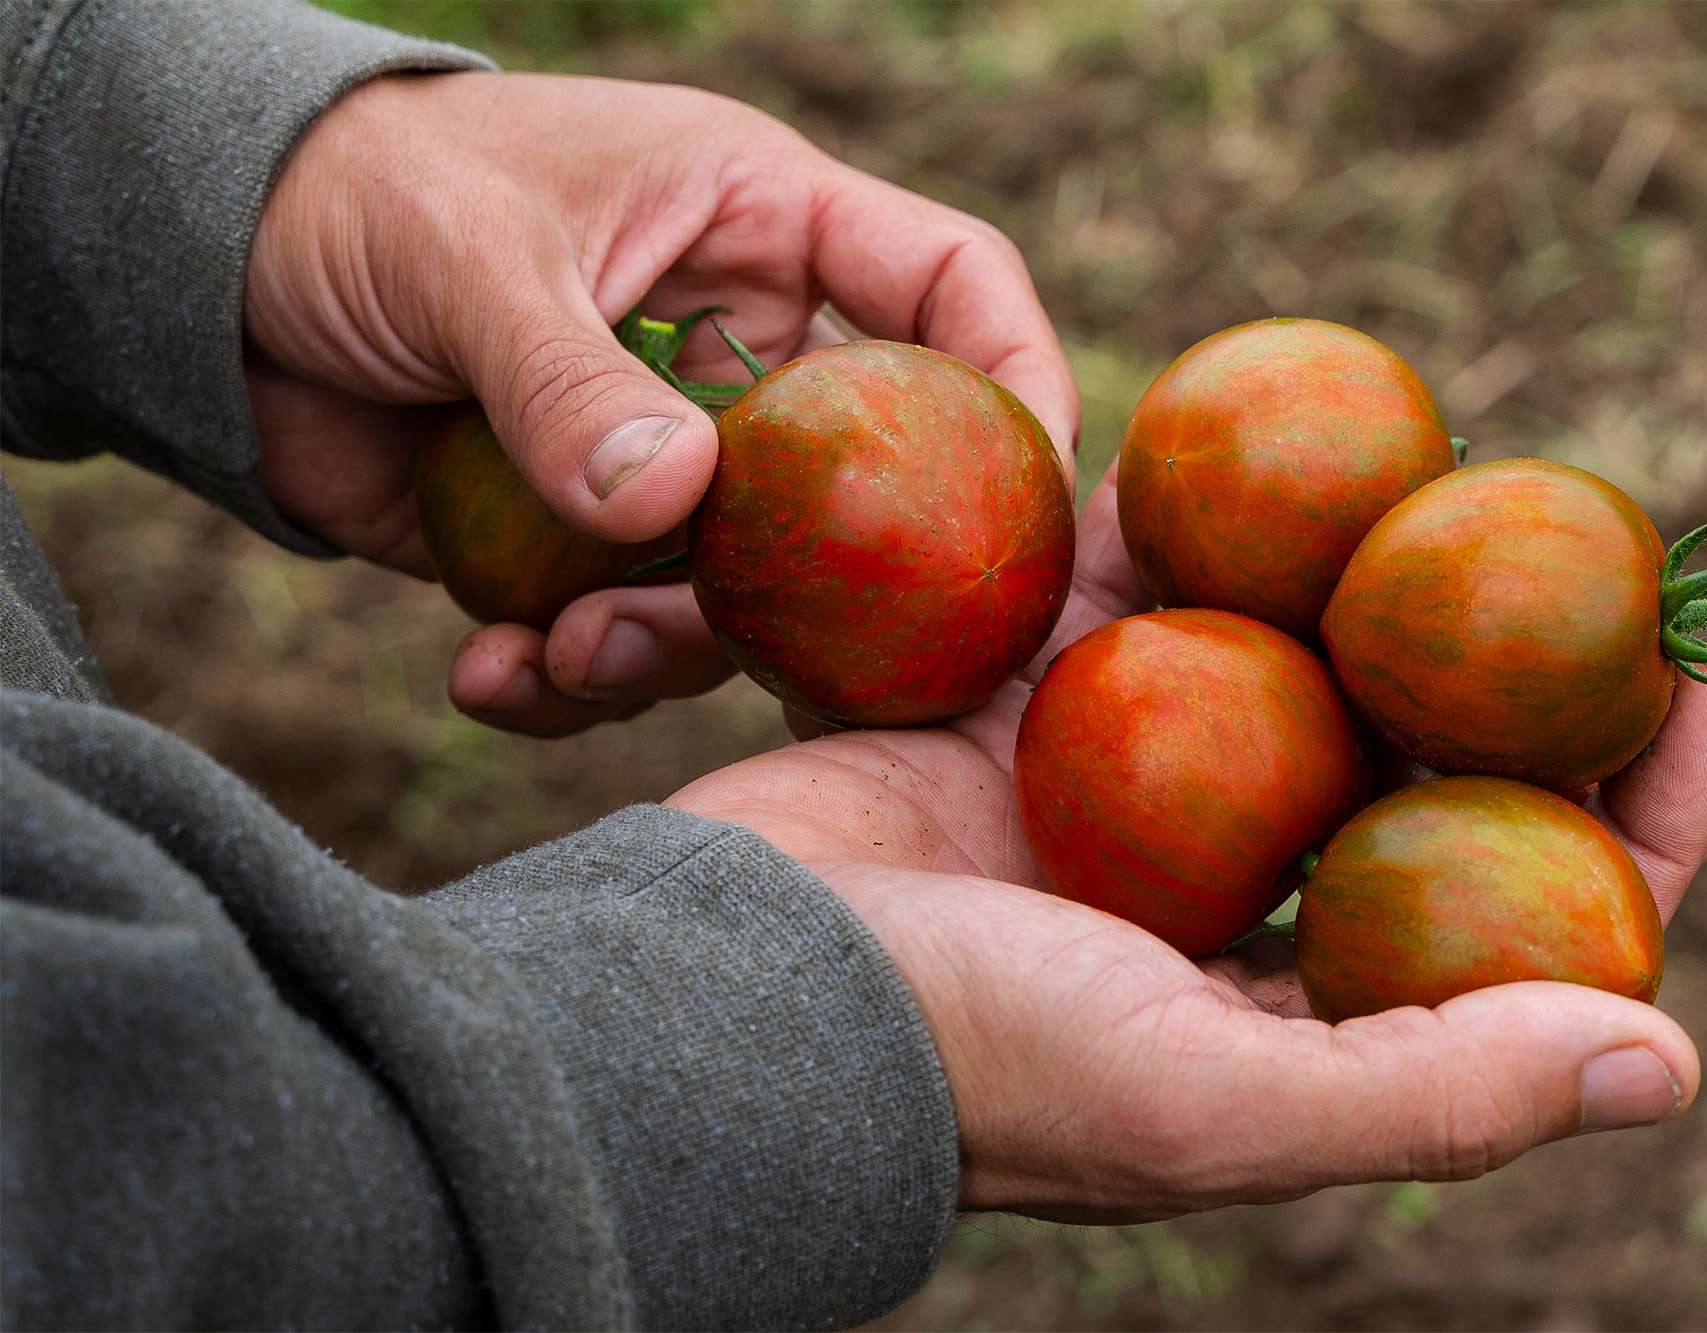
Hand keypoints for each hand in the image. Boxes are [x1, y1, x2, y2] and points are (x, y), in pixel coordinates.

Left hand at [244, 72, 1074, 735]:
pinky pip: (620, 635)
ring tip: (556, 662)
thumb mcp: (468, 253)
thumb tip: (673, 511)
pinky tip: (490, 679)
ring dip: (662, 652)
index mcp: (762, 228)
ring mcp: (668, 460)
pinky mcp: (584, 544)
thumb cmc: (360, 188)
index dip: (1017, 383)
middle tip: (736, 647)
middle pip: (863, 487)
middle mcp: (743, 355)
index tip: (1033, 502)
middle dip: (815, 590)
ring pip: (742, 593)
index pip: (951, 288)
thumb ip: (567, 378)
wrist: (206, 267)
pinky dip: (563, 679)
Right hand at [670, 464, 1706, 1221]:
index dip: (1633, 812)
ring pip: (1279, 660)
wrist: (723, 985)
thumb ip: (1434, 1090)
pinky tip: (1254, 448)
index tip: (1701, 689)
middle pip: (1416, 765)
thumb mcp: (1212, 1100)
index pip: (1519, 913)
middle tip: (1578, 546)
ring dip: (1356, 575)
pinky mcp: (1022, 708)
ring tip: (1439, 473)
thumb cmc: (975, 1064)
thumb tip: (1673, 1060)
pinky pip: (1132, 591)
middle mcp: (1230, 902)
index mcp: (1302, 1009)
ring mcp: (1124, 799)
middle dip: (1505, 665)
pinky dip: (1185, 527)